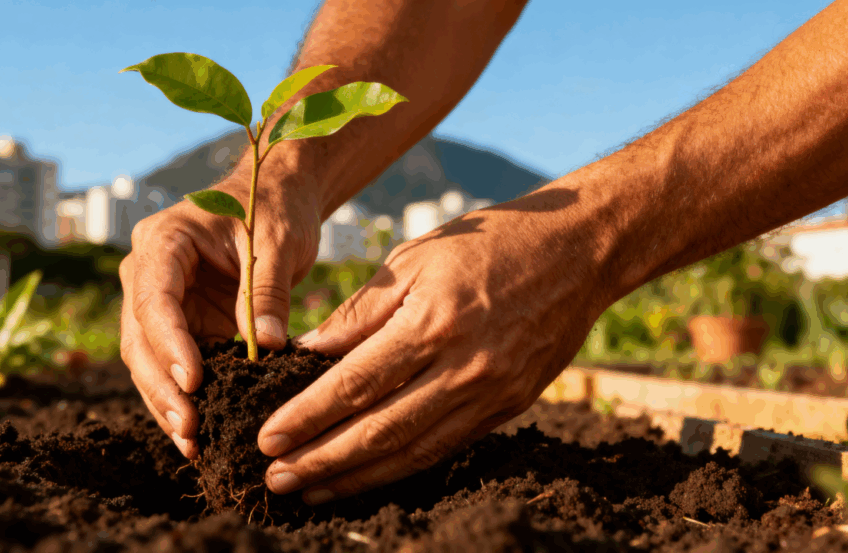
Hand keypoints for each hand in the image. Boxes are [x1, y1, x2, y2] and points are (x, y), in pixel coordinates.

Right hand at [119, 174, 319, 457]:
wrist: (276, 199)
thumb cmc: (274, 209)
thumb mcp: (278, 243)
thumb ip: (268, 293)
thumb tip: (267, 348)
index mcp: (164, 242)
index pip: (155, 298)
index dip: (170, 343)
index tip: (192, 381)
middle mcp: (149, 274)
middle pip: (142, 338)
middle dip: (163, 387)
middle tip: (190, 429)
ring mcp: (162, 303)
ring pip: (150, 361)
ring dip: (168, 403)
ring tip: (193, 444)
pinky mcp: (183, 325)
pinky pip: (177, 366)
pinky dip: (187, 399)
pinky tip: (201, 435)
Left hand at [257, 186, 614, 503]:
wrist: (580, 250)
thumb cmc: (490, 242)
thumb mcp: (416, 256)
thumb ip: (361, 310)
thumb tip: (309, 353)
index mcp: (433, 321)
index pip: (355, 383)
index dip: (308, 416)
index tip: (267, 438)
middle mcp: (464, 366)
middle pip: (380, 429)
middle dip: (322, 460)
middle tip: (276, 479)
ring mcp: (493, 392)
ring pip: (415, 450)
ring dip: (358, 476)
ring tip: (312, 491)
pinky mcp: (513, 405)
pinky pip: (449, 446)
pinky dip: (405, 465)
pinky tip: (371, 474)